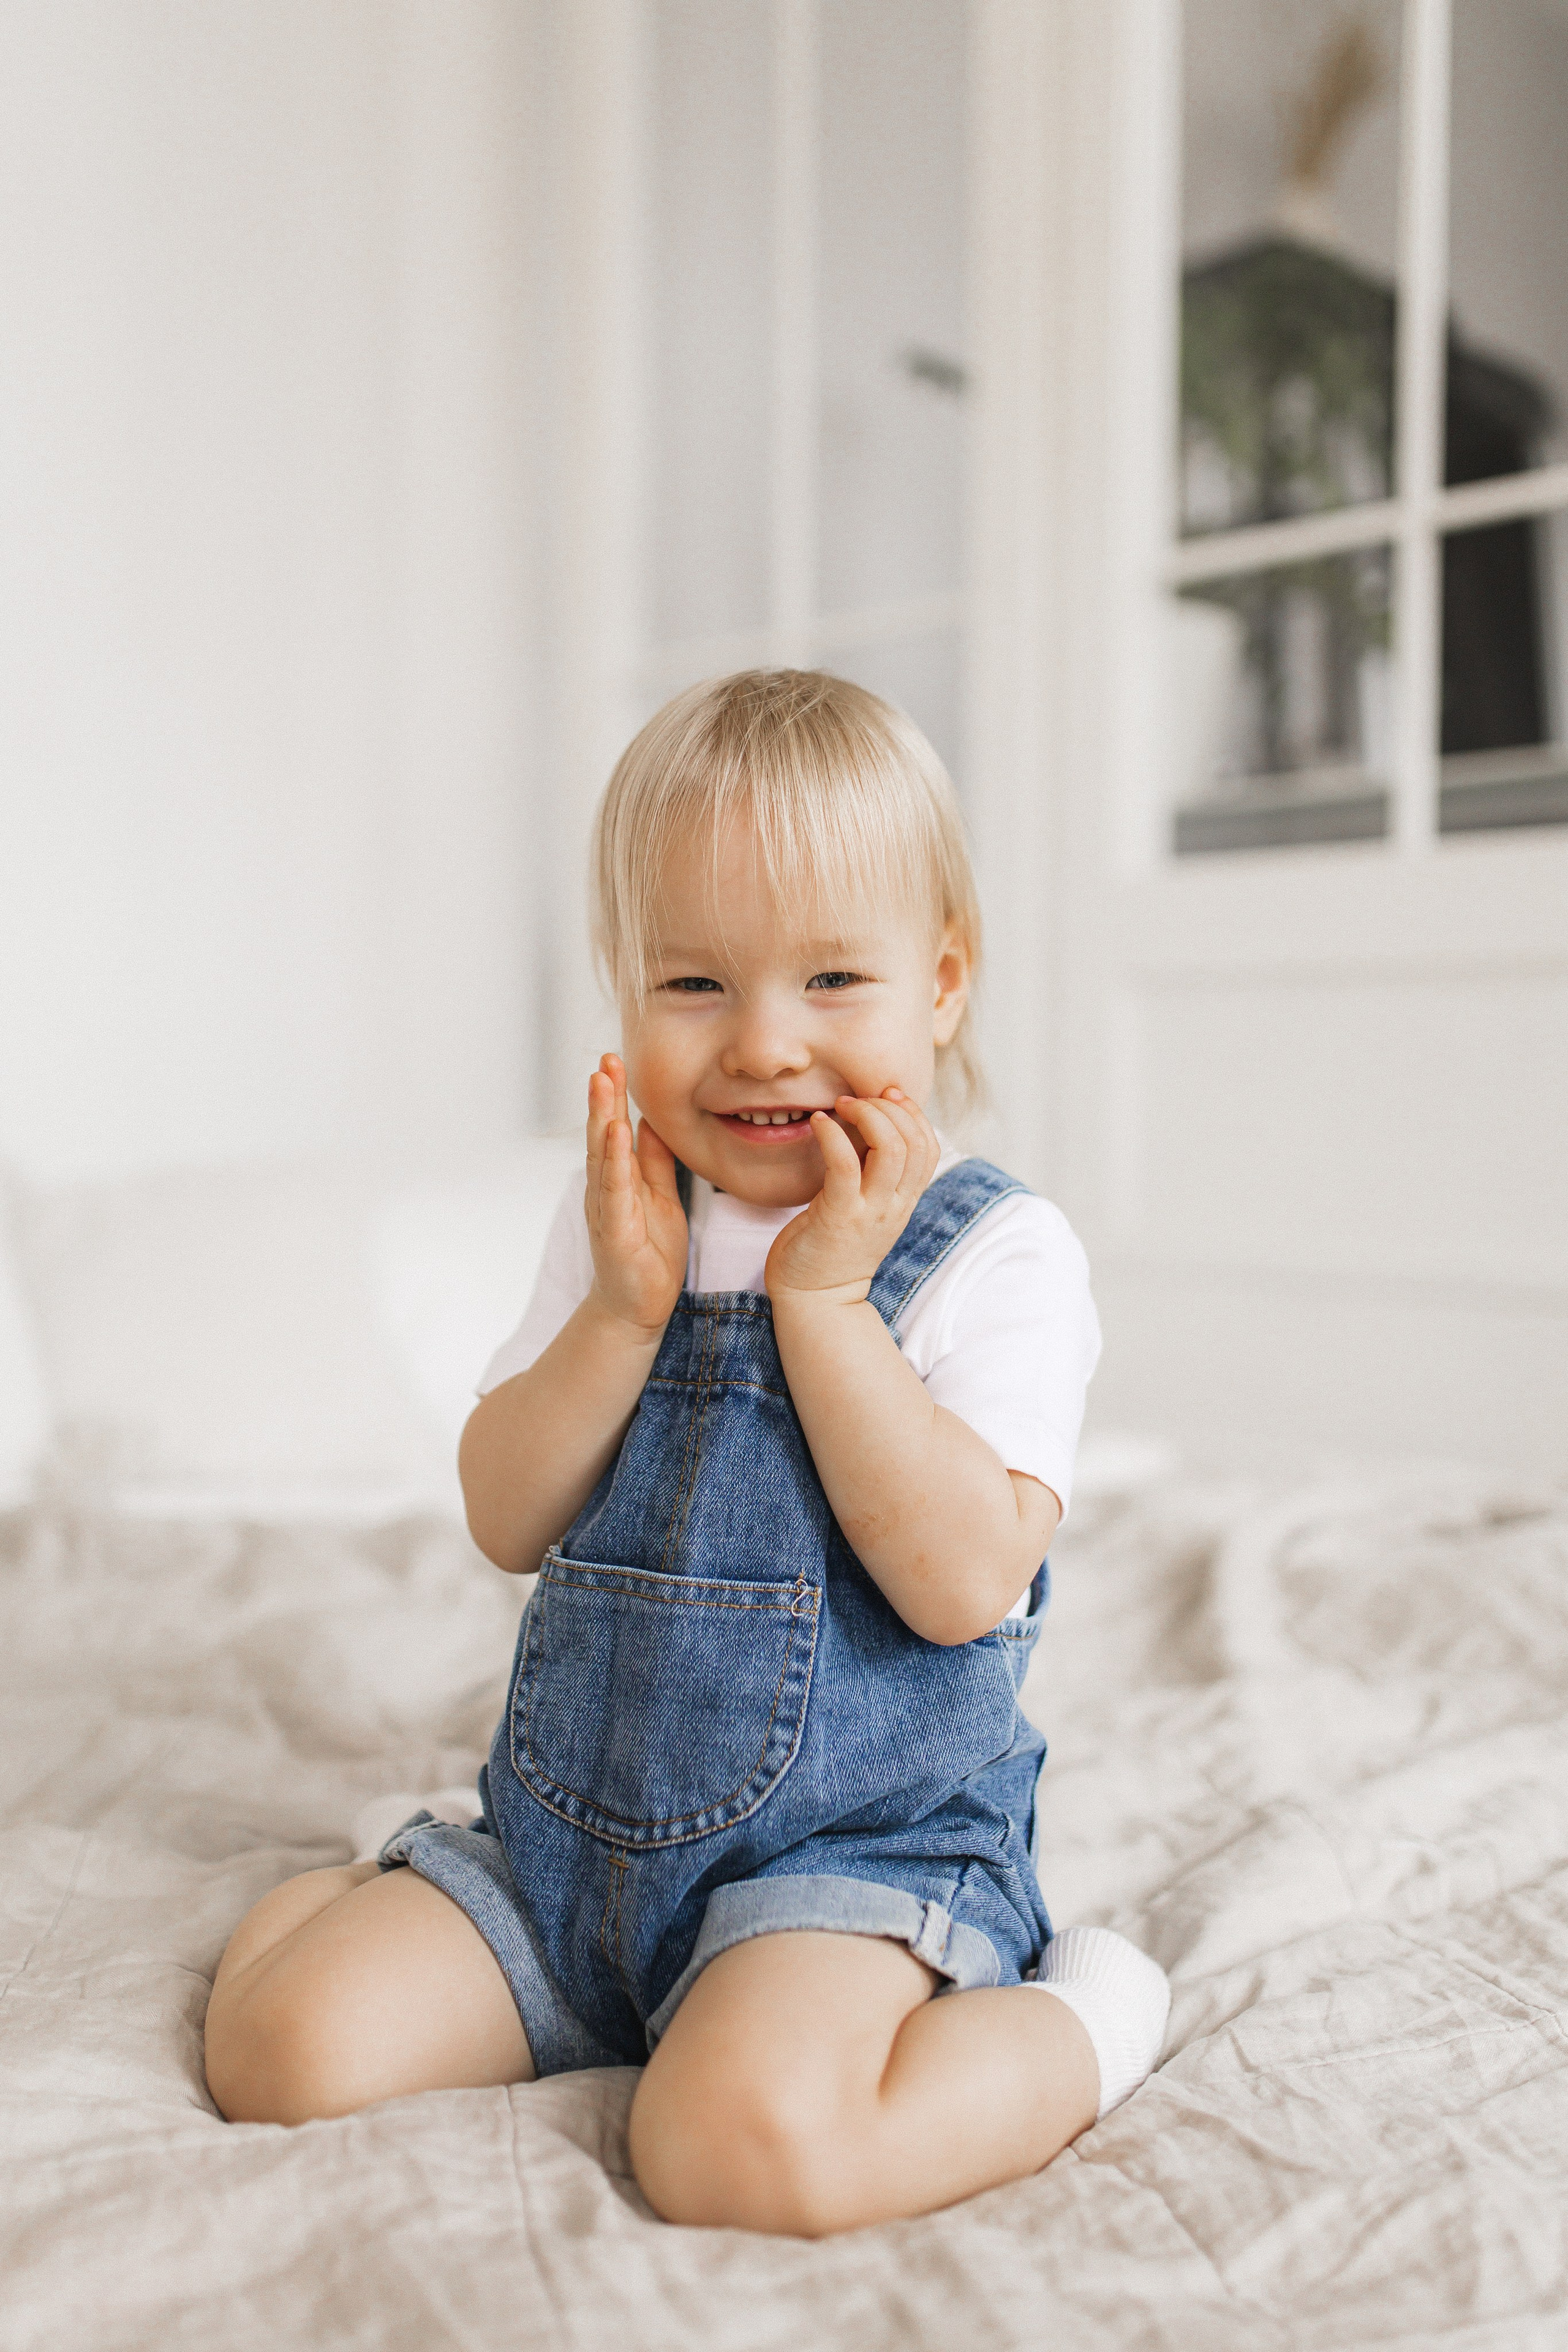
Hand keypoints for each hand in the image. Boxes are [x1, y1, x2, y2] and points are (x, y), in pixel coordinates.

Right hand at [584, 1053, 687, 1337]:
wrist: (638, 1308)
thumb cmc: (649, 1254)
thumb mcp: (660, 1197)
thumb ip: (654, 1161)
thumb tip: (648, 1122)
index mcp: (619, 1180)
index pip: (614, 1129)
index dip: (614, 1095)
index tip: (614, 1060)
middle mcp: (606, 1189)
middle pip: (603, 1134)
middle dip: (604, 1095)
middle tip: (606, 1058)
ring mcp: (606, 1209)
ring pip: (603, 1155)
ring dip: (602, 1116)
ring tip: (603, 1081)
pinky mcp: (616, 1232)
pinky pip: (616, 1190)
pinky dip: (615, 1160)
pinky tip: (618, 1133)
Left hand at [764, 1089, 939, 1303]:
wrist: (816, 1297)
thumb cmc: (833, 1244)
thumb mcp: (866, 1204)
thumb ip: (873, 1170)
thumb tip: (870, 1122)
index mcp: (904, 1201)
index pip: (929, 1147)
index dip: (914, 1113)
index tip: (887, 1095)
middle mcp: (894, 1206)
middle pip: (914, 1142)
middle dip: (890, 1108)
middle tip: (859, 1098)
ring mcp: (869, 1212)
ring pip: (891, 1149)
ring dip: (868, 1115)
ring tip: (842, 1105)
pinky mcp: (838, 1217)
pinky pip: (844, 1164)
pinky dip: (832, 1135)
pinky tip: (818, 1123)